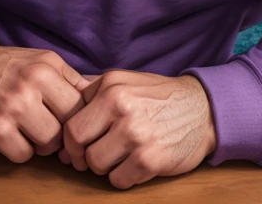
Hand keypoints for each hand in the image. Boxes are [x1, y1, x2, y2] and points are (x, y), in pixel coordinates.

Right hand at [0, 39, 91, 162]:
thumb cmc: (6, 69)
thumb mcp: (41, 62)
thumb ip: (69, 80)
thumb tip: (101, 100)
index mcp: (48, 65)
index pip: (82, 104)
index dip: (80, 121)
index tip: (73, 127)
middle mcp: (31, 82)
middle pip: (68, 127)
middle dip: (61, 134)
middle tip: (48, 129)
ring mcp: (12, 105)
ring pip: (48, 144)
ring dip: (40, 144)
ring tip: (28, 128)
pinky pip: (23, 155)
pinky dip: (19, 150)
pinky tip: (10, 134)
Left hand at [59, 70, 216, 189]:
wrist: (202, 109)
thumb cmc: (157, 96)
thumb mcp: (122, 81)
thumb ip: (92, 91)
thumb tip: (59, 112)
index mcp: (111, 87)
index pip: (71, 122)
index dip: (70, 140)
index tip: (76, 147)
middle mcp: (121, 107)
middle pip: (79, 145)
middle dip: (82, 155)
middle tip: (92, 156)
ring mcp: (136, 134)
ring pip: (96, 165)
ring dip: (104, 166)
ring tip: (118, 156)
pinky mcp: (150, 159)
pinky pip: (118, 181)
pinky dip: (122, 177)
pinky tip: (134, 164)